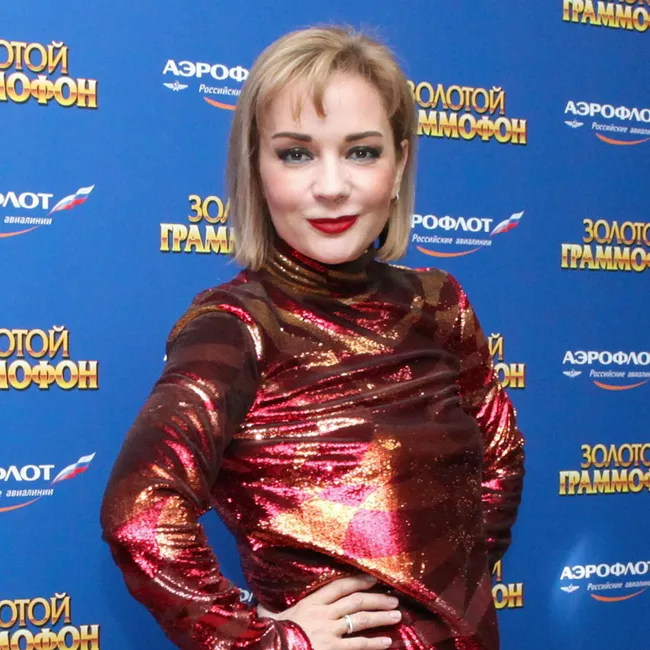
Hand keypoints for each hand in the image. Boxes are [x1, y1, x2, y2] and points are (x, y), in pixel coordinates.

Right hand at [257, 574, 400, 649]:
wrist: (269, 649)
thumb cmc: (268, 636)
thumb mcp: (268, 615)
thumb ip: (270, 607)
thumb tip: (259, 602)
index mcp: (311, 602)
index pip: (339, 586)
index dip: (358, 580)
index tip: (374, 578)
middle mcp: (322, 614)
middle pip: (355, 601)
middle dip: (377, 599)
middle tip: (394, 599)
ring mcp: (329, 633)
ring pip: (360, 621)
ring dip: (381, 617)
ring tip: (397, 616)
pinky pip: (357, 646)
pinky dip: (373, 643)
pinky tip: (387, 642)